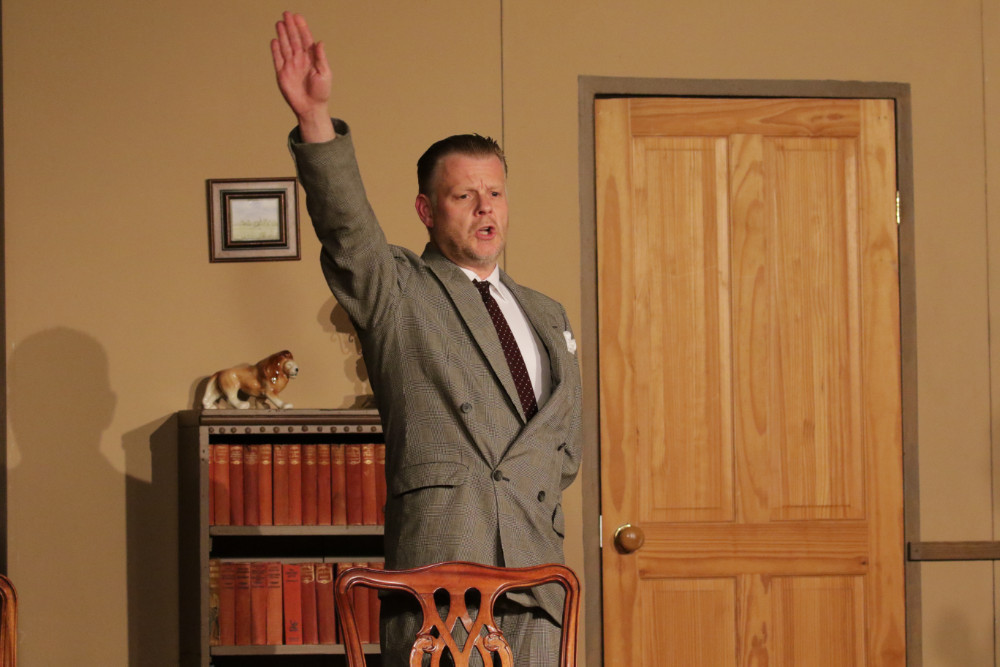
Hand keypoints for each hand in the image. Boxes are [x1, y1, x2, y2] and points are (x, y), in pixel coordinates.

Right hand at [271, 12, 334, 141]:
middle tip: (286, 14)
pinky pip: (277, 59)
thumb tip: (320, 42)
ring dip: (283, 34)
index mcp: (312, 58)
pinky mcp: (282, 74)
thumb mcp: (325, 74)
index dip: (302, 28)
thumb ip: (321, 58)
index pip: (305, 39)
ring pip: (285, 46)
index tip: (298, 17)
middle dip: (290, 26)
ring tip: (279, 23)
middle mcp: (300, 60)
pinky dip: (276, 50)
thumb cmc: (321, 92)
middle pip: (294, 39)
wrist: (311, 108)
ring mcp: (290, 66)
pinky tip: (275, 40)